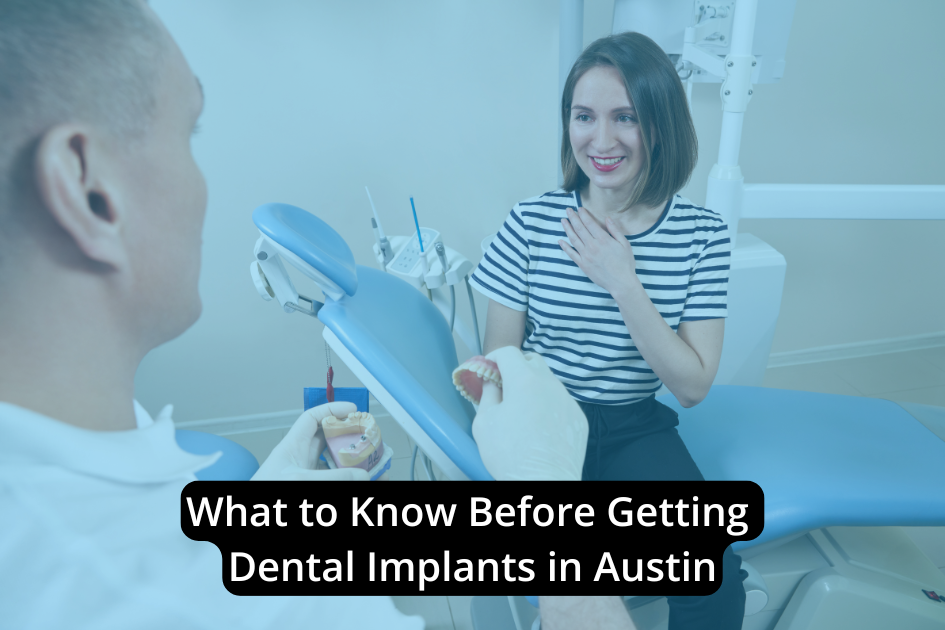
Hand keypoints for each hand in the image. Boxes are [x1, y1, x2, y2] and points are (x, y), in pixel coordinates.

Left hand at [252, 402, 369, 480]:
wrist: (255, 517)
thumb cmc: (268, 488)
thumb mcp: (300, 480)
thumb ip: (332, 477)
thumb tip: (361, 475)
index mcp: (293, 446)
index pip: (312, 418)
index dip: (332, 409)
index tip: (352, 410)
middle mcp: (301, 458)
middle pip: (329, 439)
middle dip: (350, 438)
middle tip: (368, 439)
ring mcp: (308, 473)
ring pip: (335, 461)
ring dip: (354, 462)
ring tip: (373, 467)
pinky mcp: (312, 484)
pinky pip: (335, 477)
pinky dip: (349, 478)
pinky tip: (363, 480)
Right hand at [472, 347, 587, 480]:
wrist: (545, 483)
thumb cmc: (509, 453)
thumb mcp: (485, 422)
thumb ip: (488, 394)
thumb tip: (492, 382)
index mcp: (525, 380)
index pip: (509, 353)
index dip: (494, 357)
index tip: (487, 369)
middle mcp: (550, 384)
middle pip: (533, 361)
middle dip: (516, 366)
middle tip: (503, 384)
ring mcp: (568, 400)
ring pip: (549, 382)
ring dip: (534, 386)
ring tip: (522, 408)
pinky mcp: (579, 418)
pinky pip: (561, 402)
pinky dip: (548, 404)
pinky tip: (540, 425)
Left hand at [559, 207, 636, 295]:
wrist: (620, 282)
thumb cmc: (625, 263)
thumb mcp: (624, 244)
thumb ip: (615, 230)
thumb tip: (607, 219)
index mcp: (603, 239)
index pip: (590, 223)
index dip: (583, 214)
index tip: (579, 208)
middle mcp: (592, 246)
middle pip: (579, 228)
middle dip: (572, 218)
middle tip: (567, 210)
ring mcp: (586, 256)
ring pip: (573, 239)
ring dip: (567, 229)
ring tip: (563, 221)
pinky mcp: (582, 265)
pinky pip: (571, 254)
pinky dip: (565, 246)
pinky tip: (560, 240)